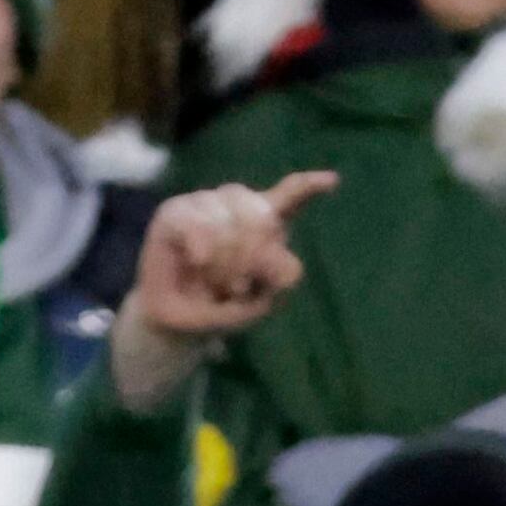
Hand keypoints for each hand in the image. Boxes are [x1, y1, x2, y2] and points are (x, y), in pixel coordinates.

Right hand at [108, 170, 336, 408]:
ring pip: (229, 224)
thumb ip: (277, 278)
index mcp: (265, 221)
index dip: (308, 186)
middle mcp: (236, 205)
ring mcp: (205, 203)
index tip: (331, 182)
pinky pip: (196, 224)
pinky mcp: (174, 213)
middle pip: (261, 215)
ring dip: (225, 264)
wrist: (179, 323)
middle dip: (256, 257)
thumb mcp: (260, 301)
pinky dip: (203, 248)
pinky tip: (199, 261)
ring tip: (216, 283)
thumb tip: (275, 257)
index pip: (289, 196)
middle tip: (242, 286)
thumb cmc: (224, 306)